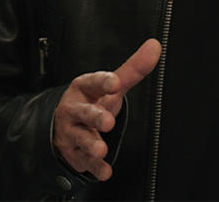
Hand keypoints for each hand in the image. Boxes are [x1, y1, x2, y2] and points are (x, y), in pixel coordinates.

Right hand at [51, 38, 160, 180]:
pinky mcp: (74, 153)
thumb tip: (155, 46)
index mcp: (84, 88)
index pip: (91, 82)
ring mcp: (72, 132)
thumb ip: (133, 68)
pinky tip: (105, 171)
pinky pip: (83, 161)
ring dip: (91, 144)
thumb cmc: (91, 100)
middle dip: (94, 116)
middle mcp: (74, 109)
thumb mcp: (110, 84)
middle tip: (108, 120)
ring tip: (101, 148)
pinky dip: (94, 166)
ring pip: (80, 137)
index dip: (102, 82)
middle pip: (83, 112)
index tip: (115, 82)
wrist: (63, 124)